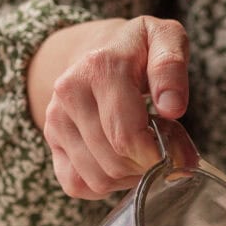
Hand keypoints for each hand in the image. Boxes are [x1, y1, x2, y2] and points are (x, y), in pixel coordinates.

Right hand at [28, 16, 189, 198]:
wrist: (96, 48)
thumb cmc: (138, 51)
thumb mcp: (165, 39)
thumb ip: (171, 66)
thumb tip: (171, 106)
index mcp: (100, 68)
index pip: (127, 138)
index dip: (156, 157)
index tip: (174, 153)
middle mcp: (69, 93)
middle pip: (114, 163)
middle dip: (144, 166)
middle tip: (158, 149)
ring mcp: (55, 119)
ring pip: (97, 180)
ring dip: (126, 177)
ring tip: (139, 152)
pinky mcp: (51, 142)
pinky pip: (77, 186)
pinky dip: (104, 184)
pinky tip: (117, 161)